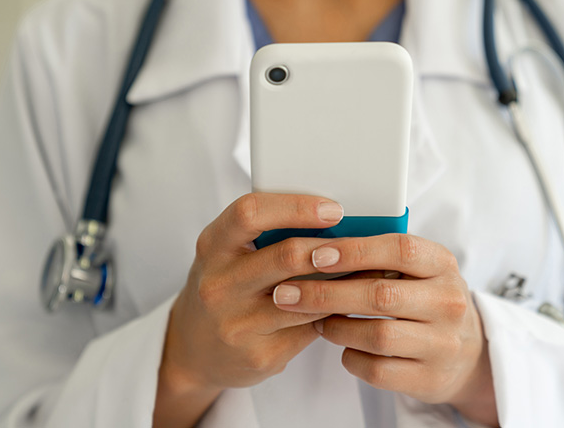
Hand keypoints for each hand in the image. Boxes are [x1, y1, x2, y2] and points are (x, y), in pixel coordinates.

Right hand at [154, 193, 342, 426]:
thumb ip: (265, 235)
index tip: (333, 209)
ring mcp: (237, 324)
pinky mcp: (259, 355)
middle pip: (286, 256)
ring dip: (343, 283)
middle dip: (332, 248)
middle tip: (362, 244)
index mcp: (212, 246)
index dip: (296, 207)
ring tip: (369, 271)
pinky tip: (350, 303)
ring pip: (305, 297)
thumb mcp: (228, 253)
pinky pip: (309, 329)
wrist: (194, 349)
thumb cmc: (224, 288)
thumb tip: (334, 218)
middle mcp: (218, 284)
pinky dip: (334, 313)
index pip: (250, 213)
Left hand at [273, 234, 498, 425]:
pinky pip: (378, 370)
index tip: (315, 255)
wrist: (466, 354)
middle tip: (287, 293)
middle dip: (326, 293)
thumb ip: (378, 255)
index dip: (355, 251)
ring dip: (336, 328)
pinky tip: (343, 347)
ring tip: (316, 320)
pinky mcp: (430, 378)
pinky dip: (351, 358)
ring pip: (377, 335)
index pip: (399, 250)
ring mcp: (443, 343)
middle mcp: (449, 302)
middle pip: (380, 295)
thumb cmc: (424, 300)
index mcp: (442, 264)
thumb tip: (317, 245)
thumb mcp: (417, 270)